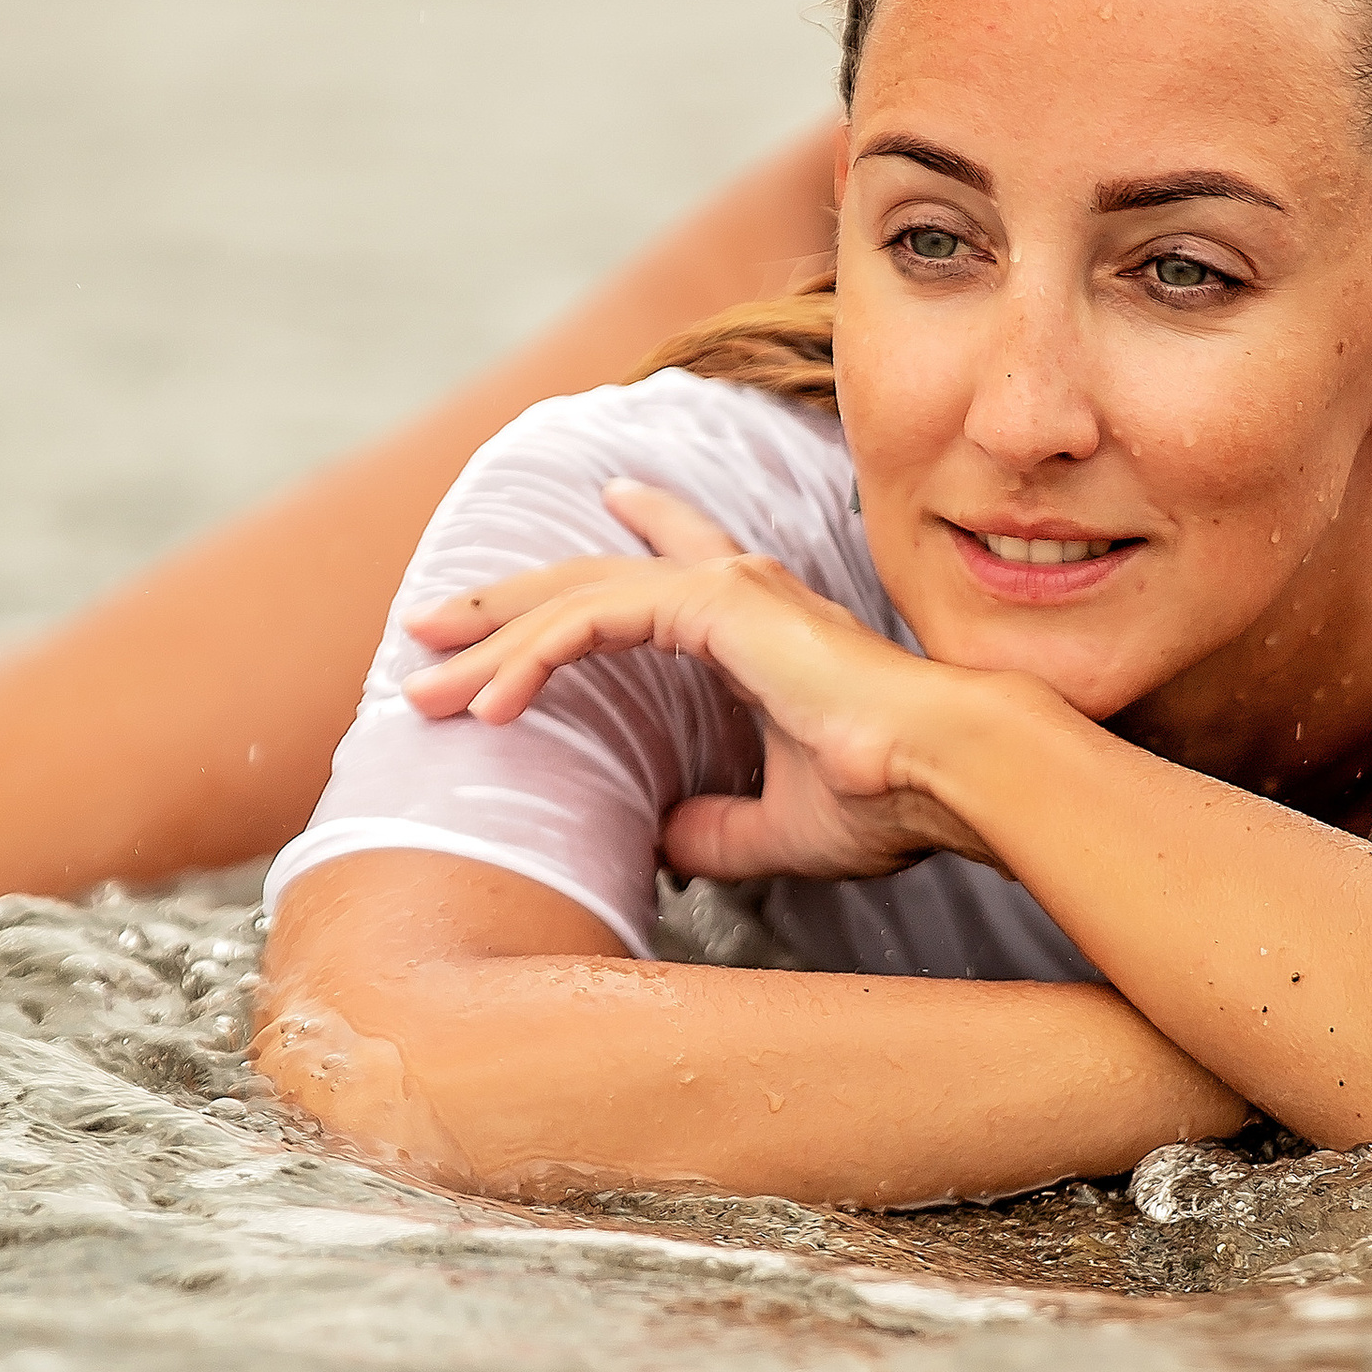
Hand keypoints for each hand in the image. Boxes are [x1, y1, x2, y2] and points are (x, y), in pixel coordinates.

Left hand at [403, 481, 996, 885]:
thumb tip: (661, 848)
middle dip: (502, 606)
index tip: (581, 523)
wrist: (947, 773)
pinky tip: (494, 707)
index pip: (668, 568)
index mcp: (760, 623)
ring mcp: (725, 589)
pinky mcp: (715, 606)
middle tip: (427, 629)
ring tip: (425, 693)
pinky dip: (535, 660)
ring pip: (573, 601)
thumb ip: (715, 830)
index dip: (620, 543)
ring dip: (492, 647)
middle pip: (588, 583)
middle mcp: (738, 589)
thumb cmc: (890, 793)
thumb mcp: (780, 826)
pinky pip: (593, 623)